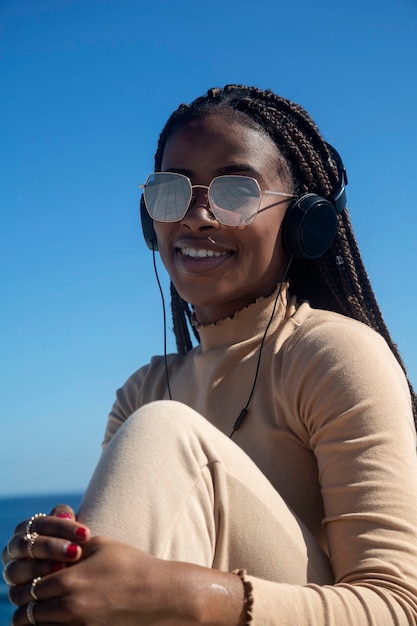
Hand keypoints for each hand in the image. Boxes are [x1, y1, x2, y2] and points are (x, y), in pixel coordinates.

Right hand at [2, 504, 89, 586]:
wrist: (73, 576)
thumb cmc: (73, 547)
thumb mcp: (72, 532)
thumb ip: (67, 522)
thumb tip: (65, 516)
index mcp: (26, 529)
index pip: (38, 524)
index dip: (61, 527)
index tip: (85, 534)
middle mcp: (14, 549)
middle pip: (24, 544)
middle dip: (50, 547)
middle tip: (75, 552)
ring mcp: (12, 571)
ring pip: (16, 568)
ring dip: (39, 568)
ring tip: (63, 568)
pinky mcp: (15, 593)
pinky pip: (18, 592)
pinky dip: (34, 588)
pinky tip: (52, 585)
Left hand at [7, 536, 244, 625]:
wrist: (159, 593)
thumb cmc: (131, 564)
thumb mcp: (101, 545)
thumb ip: (72, 545)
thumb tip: (53, 546)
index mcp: (71, 579)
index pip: (32, 585)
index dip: (27, 581)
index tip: (29, 578)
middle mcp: (70, 605)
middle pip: (29, 610)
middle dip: (25, 603)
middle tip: (28, 595)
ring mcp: (79, 623)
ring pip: (40, 625)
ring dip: (35, 618)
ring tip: (40, 608)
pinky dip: (52, 625)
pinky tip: (57, 617)